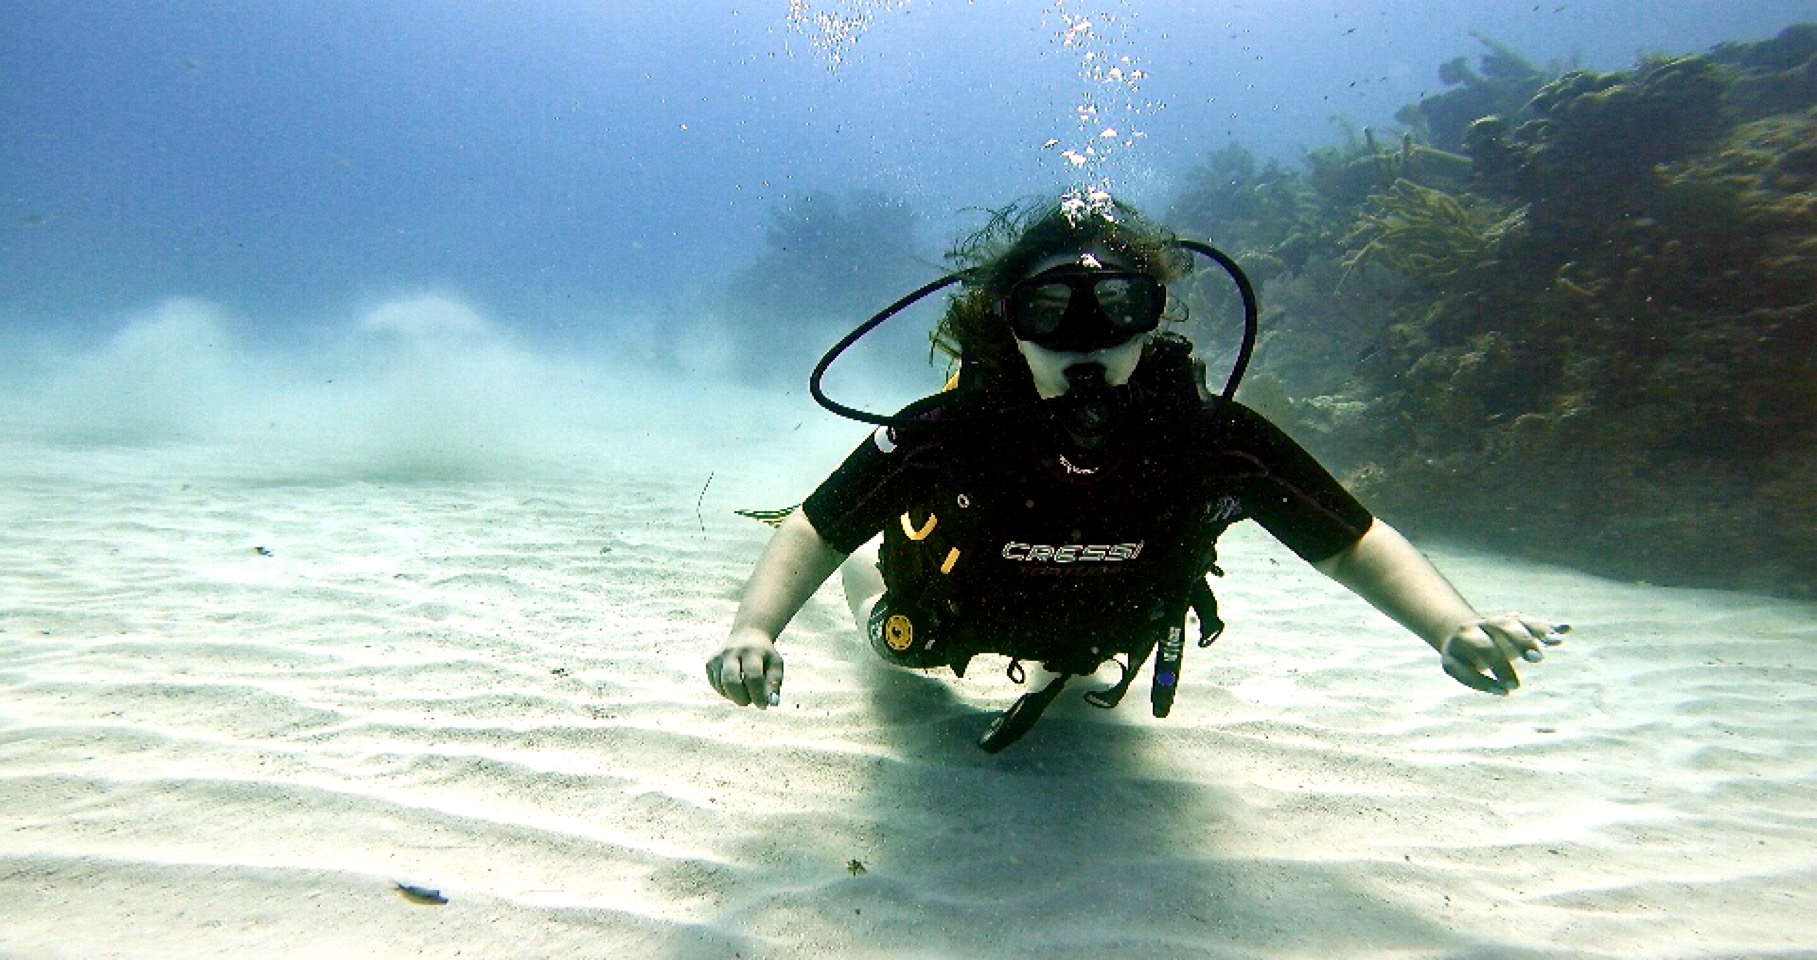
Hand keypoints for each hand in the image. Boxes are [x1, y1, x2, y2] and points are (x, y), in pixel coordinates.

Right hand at [706, 630, 784, 708]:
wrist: (747, 635)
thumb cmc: (764, 656)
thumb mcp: (775, 665)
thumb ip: (774, 683)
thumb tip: (770, 703)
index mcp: (752, 651)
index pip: (753, 676)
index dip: (757, 694)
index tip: (762, 705)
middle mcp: (732, 652)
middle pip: (731, 681)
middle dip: (740, 698)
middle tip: (748, 702)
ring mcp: (718, 657)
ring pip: (721, 685)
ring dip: (733, 696)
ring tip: (744, 691)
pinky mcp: (710, 663)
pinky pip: (715, 685)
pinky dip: (725, 692)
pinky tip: (735, 686)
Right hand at [1438, 614, 1568, 694]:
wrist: (1454, 639)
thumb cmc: (1495, 640)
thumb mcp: (1516, 635)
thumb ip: (1540, 631)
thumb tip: (1568, 627)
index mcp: (1498, 621)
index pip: (1519, 620)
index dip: (1538, 629)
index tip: (1557, 642)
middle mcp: (1479, 626)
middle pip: (1500, 627)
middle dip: (1520, 640)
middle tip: (1539, 659)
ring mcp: (1462, 641)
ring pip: (1482, 647)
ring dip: (1500, 665)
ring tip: (1516, 686)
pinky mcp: (1450, 661)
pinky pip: (1463, 671)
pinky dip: (1482, 683)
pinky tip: (1501, 692)